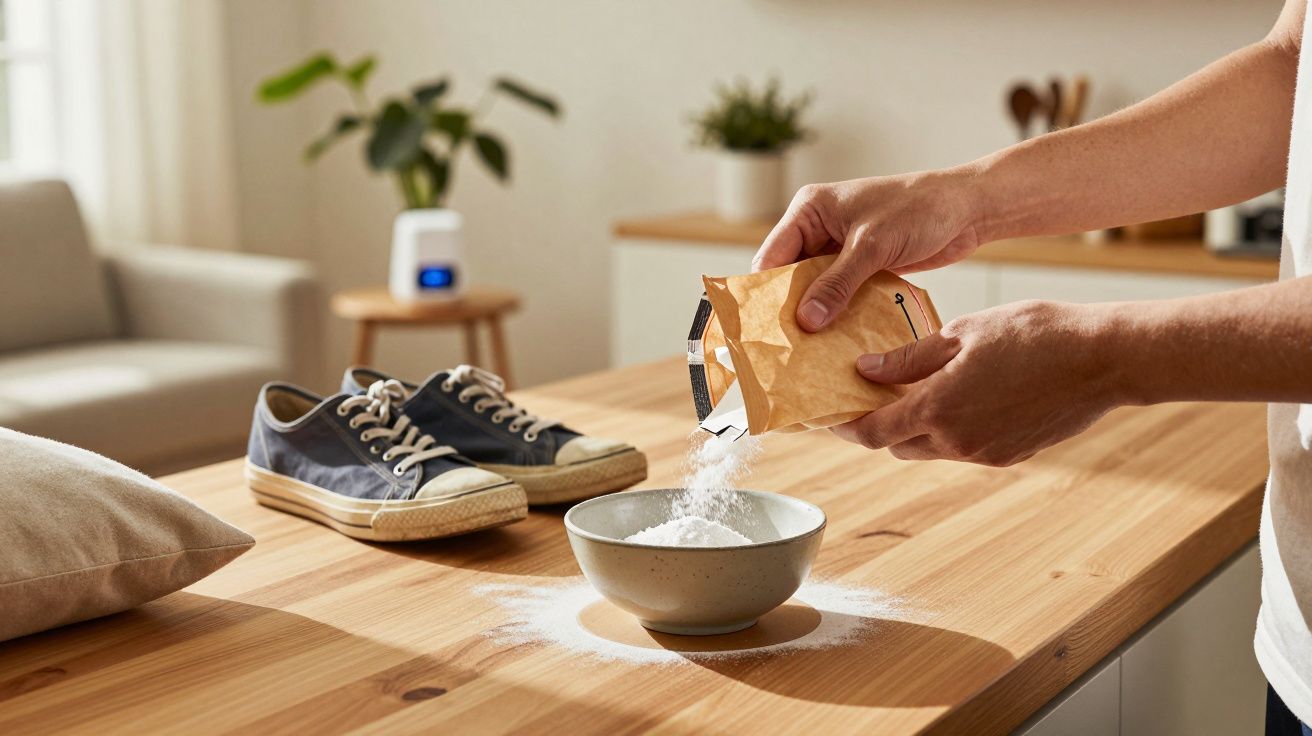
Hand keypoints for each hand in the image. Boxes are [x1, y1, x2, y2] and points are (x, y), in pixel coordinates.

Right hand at [753, 169, 983, 331]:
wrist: (968, 209)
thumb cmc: (919, 210)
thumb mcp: (872, 246)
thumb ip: (837, 283)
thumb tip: (805, 321)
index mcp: (810, 209)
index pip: (772, 256)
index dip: (765, 292)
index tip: (761, 329)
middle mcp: (818, 228)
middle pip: (790, 276)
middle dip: (790, 309)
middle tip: (784, 348)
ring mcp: (839, 248)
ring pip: (815, 289)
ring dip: (816, 315)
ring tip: (807, 353)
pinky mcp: (860, 266)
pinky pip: (839, 295)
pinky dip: (838, 315)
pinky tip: (835, 342)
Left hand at [831, 301, 1119, 465]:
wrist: (1105, 360)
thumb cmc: (1036, 333)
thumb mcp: (963, 333)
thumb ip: (910, 357)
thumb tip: (865, 371)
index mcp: (939, 408)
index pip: (873, 433)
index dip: (845, 427)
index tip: (829, 414)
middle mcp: (957, 441)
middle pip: (897, 444)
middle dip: (879, 424)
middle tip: (869, 395)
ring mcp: (985, 453)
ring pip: (930, 448)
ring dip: (914, 427)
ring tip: (912, 390)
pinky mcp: (1010, 455)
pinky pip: (962, 448)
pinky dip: (948, 429)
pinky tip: (956, 396)